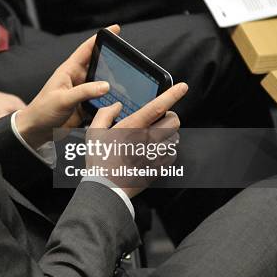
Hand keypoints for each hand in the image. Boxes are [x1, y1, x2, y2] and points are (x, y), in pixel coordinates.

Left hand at [16, 25, 119, 148]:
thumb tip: (106, 85)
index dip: (100, 38)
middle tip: (128, 63)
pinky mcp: (85, 106)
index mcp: (69, 70)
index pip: (87, 49)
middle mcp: (77, 79)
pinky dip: (110, 100)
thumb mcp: (63, 99)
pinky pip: (101, 100)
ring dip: (113, 83)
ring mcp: (82, 92)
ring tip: (129, 83)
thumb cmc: (42, 111)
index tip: (115, 29)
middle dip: (113, 63)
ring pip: (102, 83)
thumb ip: (84, 92)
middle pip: (98, 65)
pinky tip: (121, 101)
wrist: (36, 131)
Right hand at [87, 82, 187, 197]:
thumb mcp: (94, 133)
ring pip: (174, 138)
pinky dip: (166, 152)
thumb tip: (117, 106)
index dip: (171, 95)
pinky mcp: (158, 168)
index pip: (157, 107)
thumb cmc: (98, 161)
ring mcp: (154, 155)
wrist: (106, 189)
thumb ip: (105, 114)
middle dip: (170, 117)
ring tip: (155, 138)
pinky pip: (171, 155)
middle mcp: (146, 139)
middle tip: (161, 120)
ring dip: (167, 135)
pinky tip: (154, 153)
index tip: (183, 87)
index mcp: (131, 128)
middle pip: (173, 122)